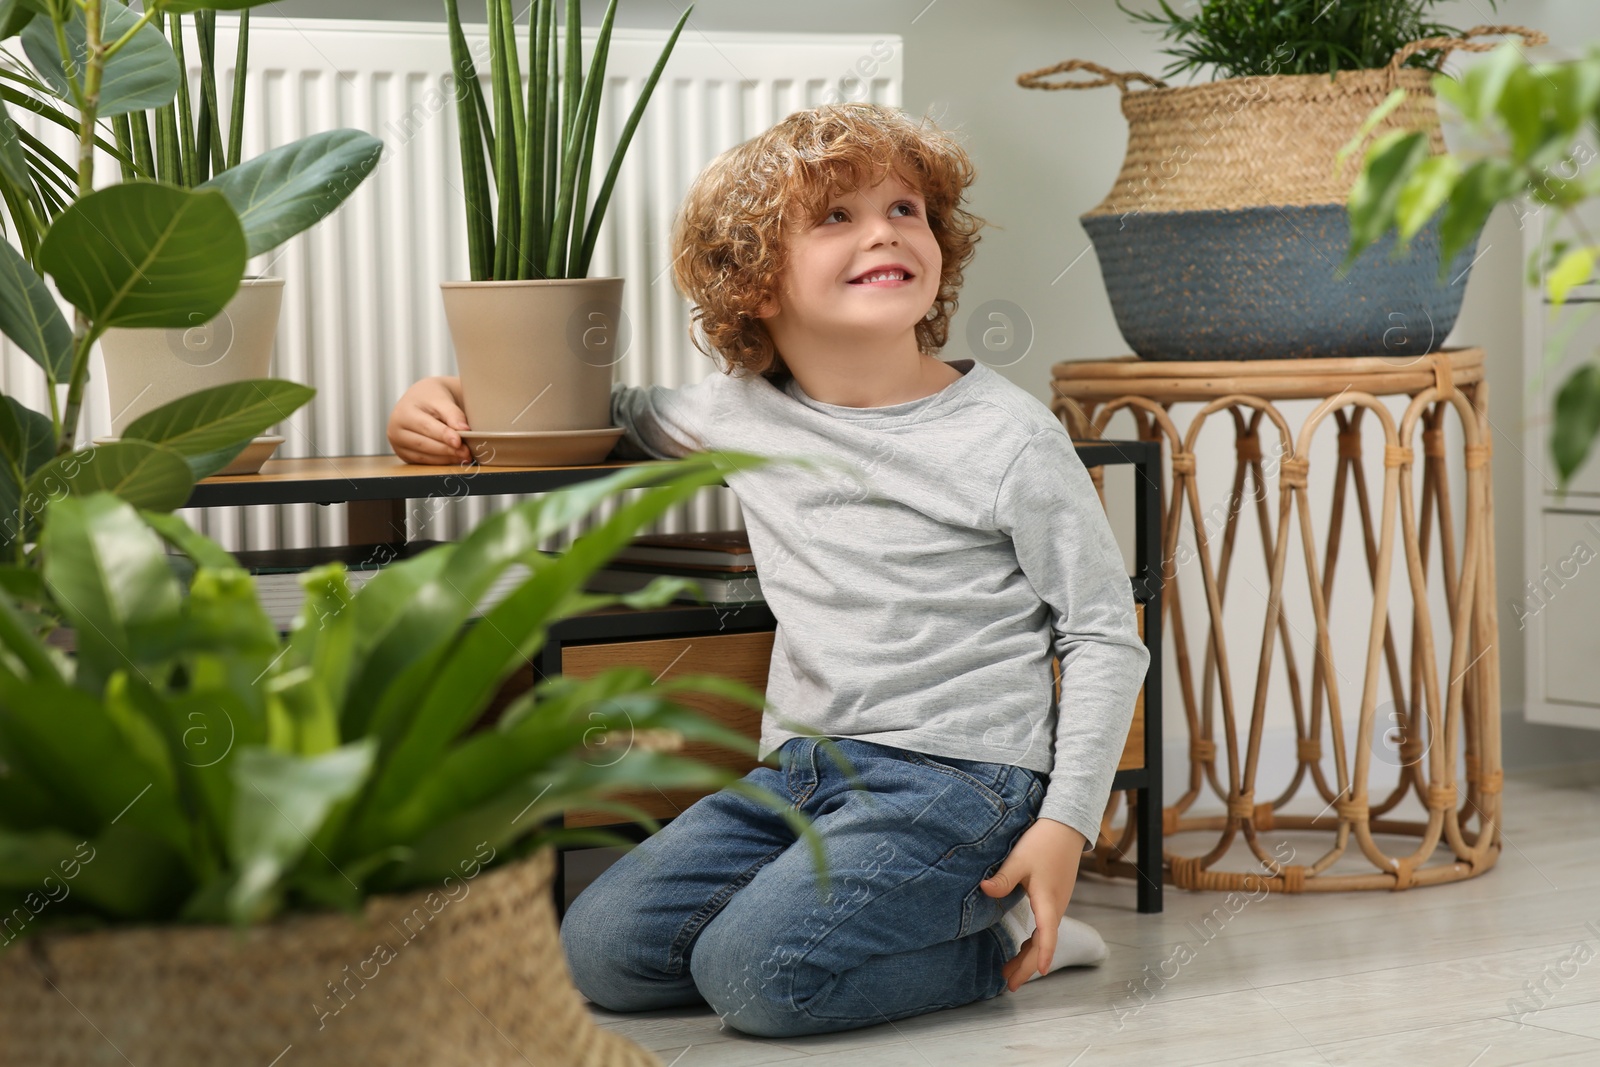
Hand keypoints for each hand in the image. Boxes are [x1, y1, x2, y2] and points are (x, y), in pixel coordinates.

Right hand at [387, 376, 470, 464]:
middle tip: (466, 452)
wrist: (422, 399)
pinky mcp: (404, 454)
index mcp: (403, 413)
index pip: (425, 427)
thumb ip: (453, 413)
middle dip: (447, 449)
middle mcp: (396, 430)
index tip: (459, 441)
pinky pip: (423, 462)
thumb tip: (464, 430)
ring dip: (446, 458)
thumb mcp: (441, 399)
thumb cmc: (431, 397)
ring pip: (423, 456)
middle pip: (423, 444)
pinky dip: (440, 462)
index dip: (444, 435)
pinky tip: (454, 458)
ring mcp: (398, 444)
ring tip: (464, 456)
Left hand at [979, 817, 1085, 991]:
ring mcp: (1056, 905)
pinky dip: (1034, 943)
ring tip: (1009, 974)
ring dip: (1028, 956)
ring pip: (1044, 938)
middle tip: (1010, 985)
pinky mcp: (1053, 900)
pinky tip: (1021, 948)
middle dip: (1028, 966)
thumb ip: (1003, 878)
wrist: (1065, 828)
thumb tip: (984, 889)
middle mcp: (1055, 908)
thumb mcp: (1019, 859)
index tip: (1040, 973)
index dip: (1044, 954)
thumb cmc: (1042, 842)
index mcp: (1048, 901)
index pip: (1048, 934)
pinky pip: (1044, 929)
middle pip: (1044, 944)